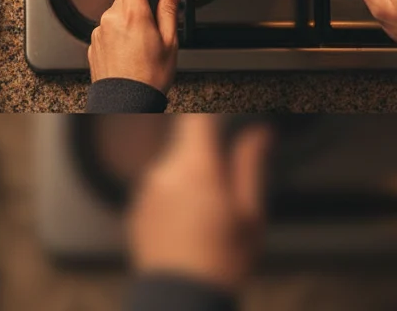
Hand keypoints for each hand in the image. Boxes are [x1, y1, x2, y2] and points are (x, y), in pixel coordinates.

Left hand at [88, 0, 182, 92]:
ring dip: (125, 23)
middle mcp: (111, 18)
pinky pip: (106, 30)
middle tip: (149, 30)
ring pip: (115, 15)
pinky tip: (126, 54)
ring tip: (138, 46)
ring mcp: (99, 30)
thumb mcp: (170, 42)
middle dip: (137, 9)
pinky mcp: (93, 43)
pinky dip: (115, 37)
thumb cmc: (150, 76)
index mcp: (132, 13)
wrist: (127, 102)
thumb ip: (169, 10)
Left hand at [128, 115, 270, 291]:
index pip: (196, 115)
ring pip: (171, 169)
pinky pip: (157, 190)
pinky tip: (186, 229)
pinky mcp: (135, 207)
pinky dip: (172, 200)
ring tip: (205, 220)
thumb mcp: (249, 214)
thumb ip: (250, 165)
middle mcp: (164, 169)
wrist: (180, 299)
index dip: (206, 105)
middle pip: (184, 145)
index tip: (216, 106)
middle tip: (222, 192)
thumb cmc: (222, 260)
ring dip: (187, 181)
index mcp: (196, 165)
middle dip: (203, 158)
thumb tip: (260, 133)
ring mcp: (145, 188)